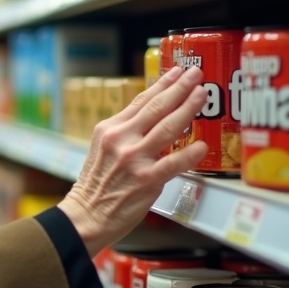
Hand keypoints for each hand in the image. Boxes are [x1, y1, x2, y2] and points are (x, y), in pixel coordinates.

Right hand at [58, 65, 207, 255]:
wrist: (86, 215)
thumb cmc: (96, 186)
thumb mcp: (102, 150)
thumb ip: (125, 134)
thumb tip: (153, 119)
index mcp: (109, 129)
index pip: (140, 100)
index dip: (162, 84)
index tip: (177, 71)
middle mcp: (120, 140)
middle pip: (156, 107)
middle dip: (179, 88)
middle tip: (196, 74)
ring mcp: (133, 159)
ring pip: (167, 128)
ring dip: (188, 109)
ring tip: (202, 95)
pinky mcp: (145, 180)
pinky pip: (173, 163)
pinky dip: (189, 154)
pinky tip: (202, 146)